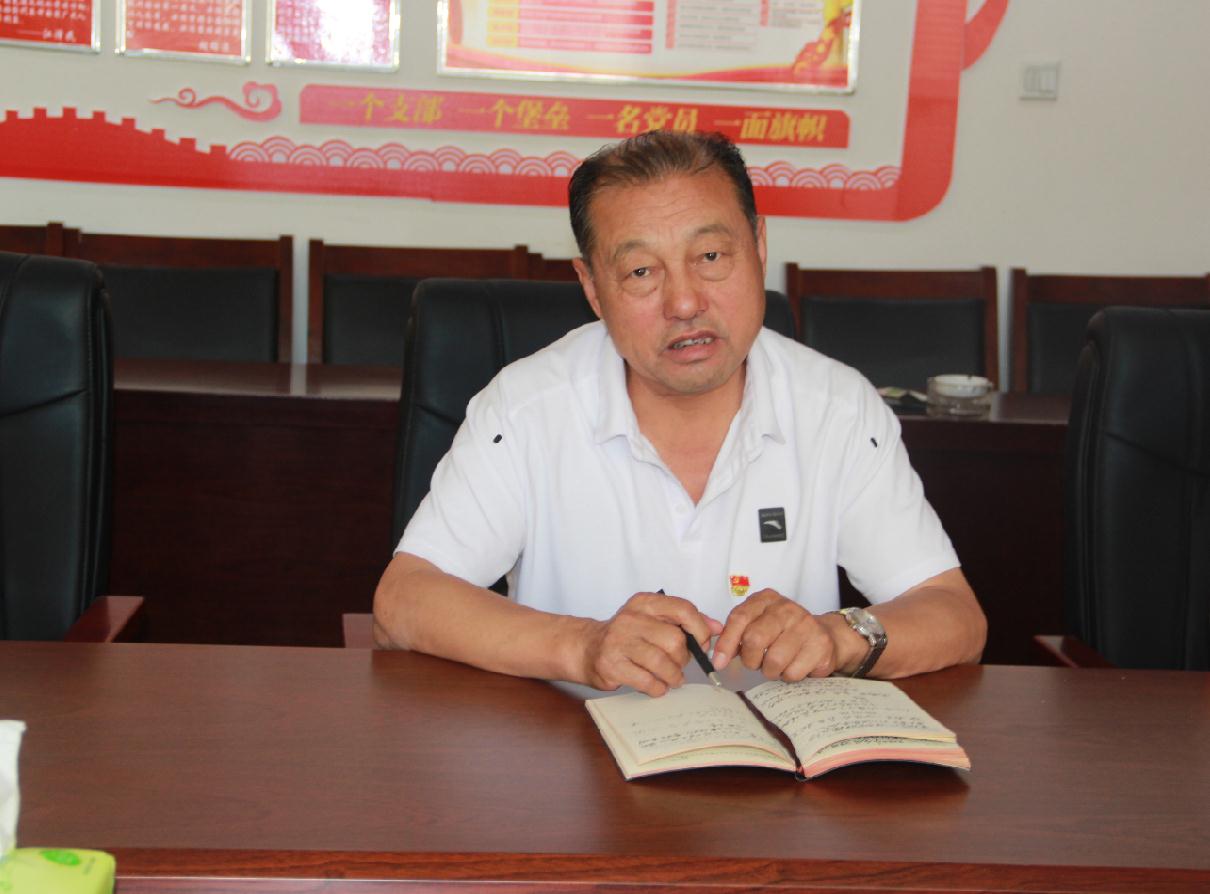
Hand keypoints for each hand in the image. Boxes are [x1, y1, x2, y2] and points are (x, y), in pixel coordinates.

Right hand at [580, 592, 721, 696]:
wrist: (585, 647)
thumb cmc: (626, 635)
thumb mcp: (652, 619)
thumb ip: (684, 621)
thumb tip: (716, 627)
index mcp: (644, 603)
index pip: (682, 609)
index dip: (700, 628)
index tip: (703, 643)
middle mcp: (630, 619)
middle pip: (674, 640)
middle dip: (683, 658)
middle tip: (679, 665)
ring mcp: (618, 642)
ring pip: (662, 663)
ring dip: (673, 676)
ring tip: (671, 679)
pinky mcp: (611, 665)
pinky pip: (647, 681)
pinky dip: (658, 688)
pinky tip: (656, 686)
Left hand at [712, 589, 837, 680]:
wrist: (823, 635)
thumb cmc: (783, 632)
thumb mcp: (757, 625)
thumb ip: (736, 635)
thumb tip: (719, 658)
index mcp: (766, 599)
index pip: (739, 618)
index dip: (726, 643)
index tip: (719, 662)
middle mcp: (786, 608)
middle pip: (754, 639)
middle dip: (750, 659)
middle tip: (755, 662)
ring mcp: (806, 624)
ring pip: (774, 660)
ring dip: (770, 671)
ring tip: (776, 664)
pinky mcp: (820, 644)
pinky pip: (792, 672)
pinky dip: (787, 676)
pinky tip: (793, 665)